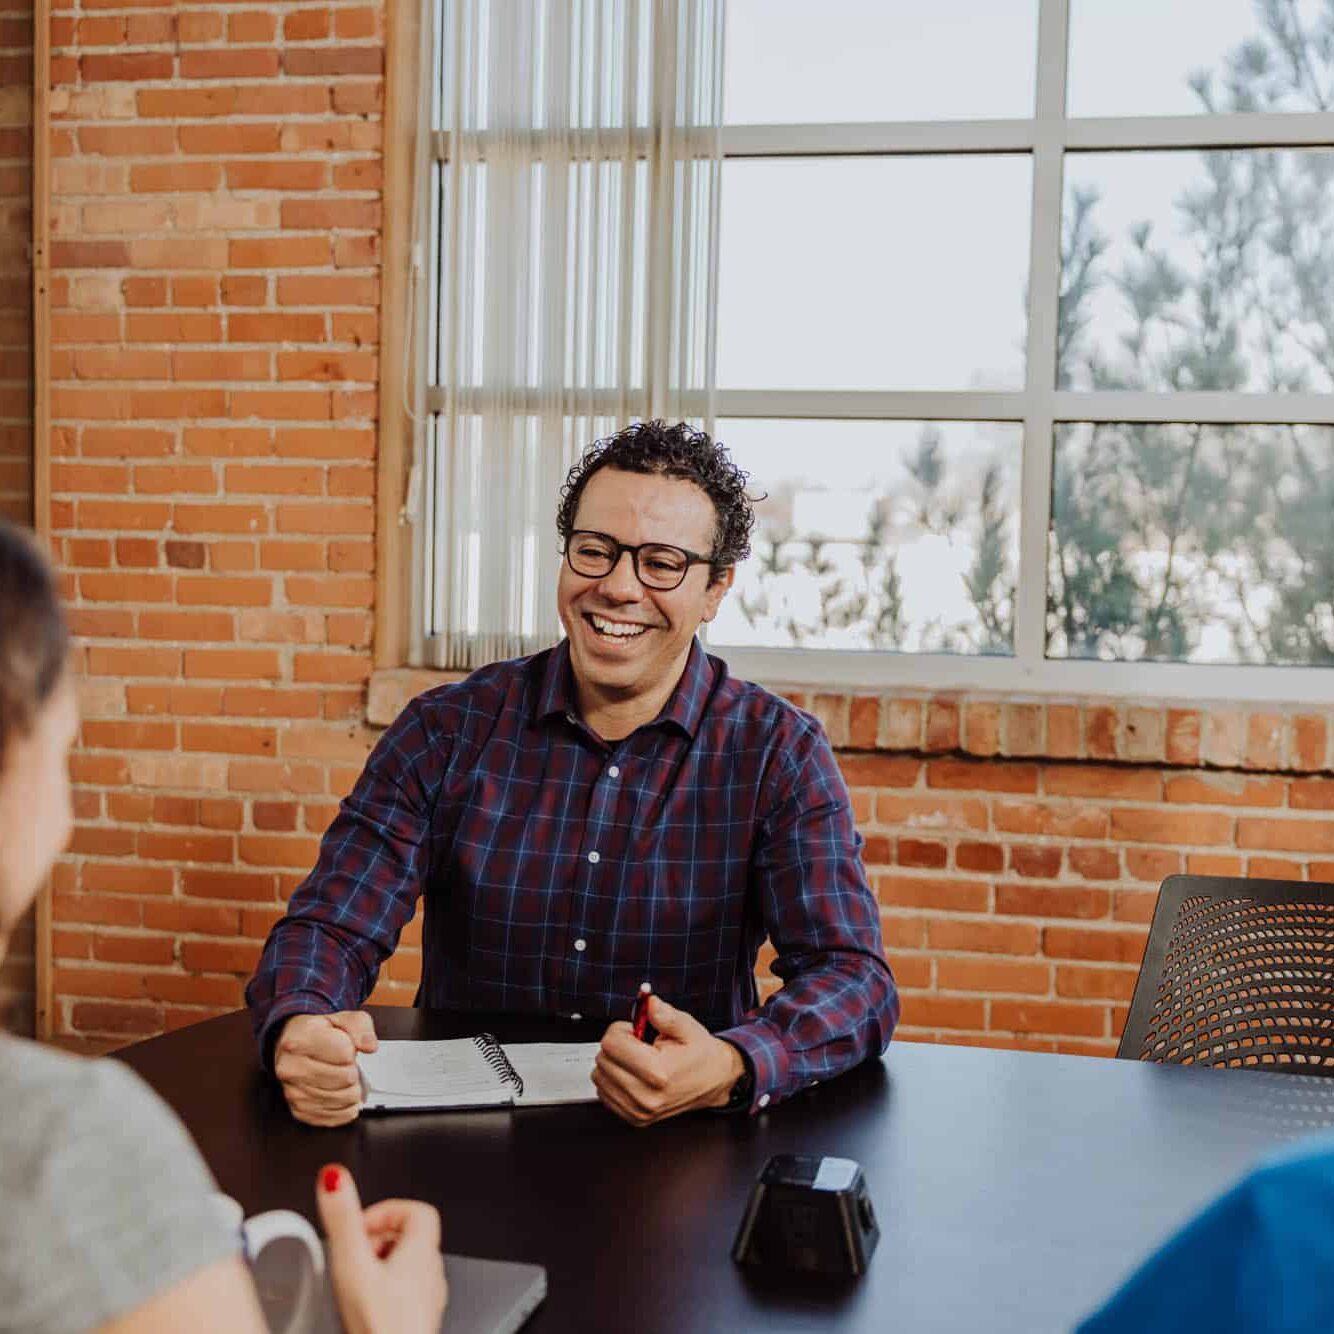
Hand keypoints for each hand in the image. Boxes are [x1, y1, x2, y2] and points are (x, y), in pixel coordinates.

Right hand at [274, 1011, 377, 1126]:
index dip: (352, 1050)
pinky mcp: (299, 1111)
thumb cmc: (319, 1032)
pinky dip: (345, 1108)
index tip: (344, 1046)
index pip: (344, 1052)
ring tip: (345, 1078)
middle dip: (353, 1071)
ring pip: (341, 1099)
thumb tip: (370, 1046)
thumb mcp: (342, 1018)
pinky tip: (343, 1095)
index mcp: (300, 1040)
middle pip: (345, 1078)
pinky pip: (334, 1117)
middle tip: (345, 1064)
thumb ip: (360, 1027)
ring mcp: (293, 1092)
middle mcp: (291, 1068)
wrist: (293, 1045)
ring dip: (352, 1090)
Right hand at [316, 1163, 446, 1333]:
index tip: (362, 1223)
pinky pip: (405, 1297)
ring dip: (381, 1267)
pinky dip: (385, 1294)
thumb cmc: (379, 1326)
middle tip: (354, 1253)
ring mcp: (427, 1302)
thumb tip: (335, 1178)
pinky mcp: (417, 1324)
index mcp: (421, 1252)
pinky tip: (364, 1309)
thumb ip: (343, 1218)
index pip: (418, 1211)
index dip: (388, 1210)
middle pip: (411, 1239)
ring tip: (355, 1280)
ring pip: (408, 1270)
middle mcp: (431, 1274)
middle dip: (378, 1240)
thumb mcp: (353, 1264)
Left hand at [592, 994, 744, 1126]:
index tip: (634, 1030)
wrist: (713, 1081)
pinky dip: (612, 1080)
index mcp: (658, 1072)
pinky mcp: (634, 1119)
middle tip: (637, 1044)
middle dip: (616, 1046)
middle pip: (603, 1060)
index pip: (611, 1044)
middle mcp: (646, 1096)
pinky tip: (632, 1074)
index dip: (621, 1029)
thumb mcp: (688, 1027)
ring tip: (636, 1060)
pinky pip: (603, 1094)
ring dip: (612, 1063)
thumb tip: (649, 1004)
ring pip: (599, 1077)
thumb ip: (666, 1015)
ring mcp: (639, 1111)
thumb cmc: (700, 1054)